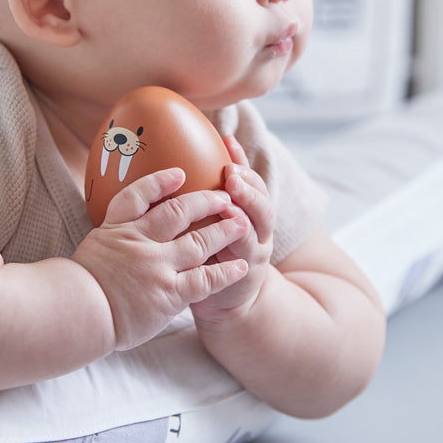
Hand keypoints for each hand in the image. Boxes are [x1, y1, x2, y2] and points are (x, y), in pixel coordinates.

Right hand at [73, 167, 250, 350]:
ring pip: (198, 242)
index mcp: (117, 229)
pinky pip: (205, 279)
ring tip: (241, 224)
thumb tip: (121, 235)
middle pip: (178, 213)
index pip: (138, 195)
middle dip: (205, 202)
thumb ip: (112, 239)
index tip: (179, 173)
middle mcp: (140, 242)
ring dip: (224, 231)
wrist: (79, 312)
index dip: (160, 182)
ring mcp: (157, 266)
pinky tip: (241, 267)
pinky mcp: (170, 293)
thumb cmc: (80, 288)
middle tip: (225, 198)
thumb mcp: (92, 250)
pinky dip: (225, 272)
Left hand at [190, 136, 275, 325]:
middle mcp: (258, 229)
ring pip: (258, 225)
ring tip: (231, 198)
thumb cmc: (212, 254)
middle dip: (247, 184)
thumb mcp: (214, 223)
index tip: (227, 141)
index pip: (251, 180)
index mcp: (250, 212)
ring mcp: (254, 252)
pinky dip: (236, 240)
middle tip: (231, 173)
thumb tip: (182, 159)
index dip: (241, 160)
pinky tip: (224, 231)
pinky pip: (244, 254)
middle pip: (260, 200)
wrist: (224, 301)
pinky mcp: (242, 274)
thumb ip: (207, 197)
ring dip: (246, 208)